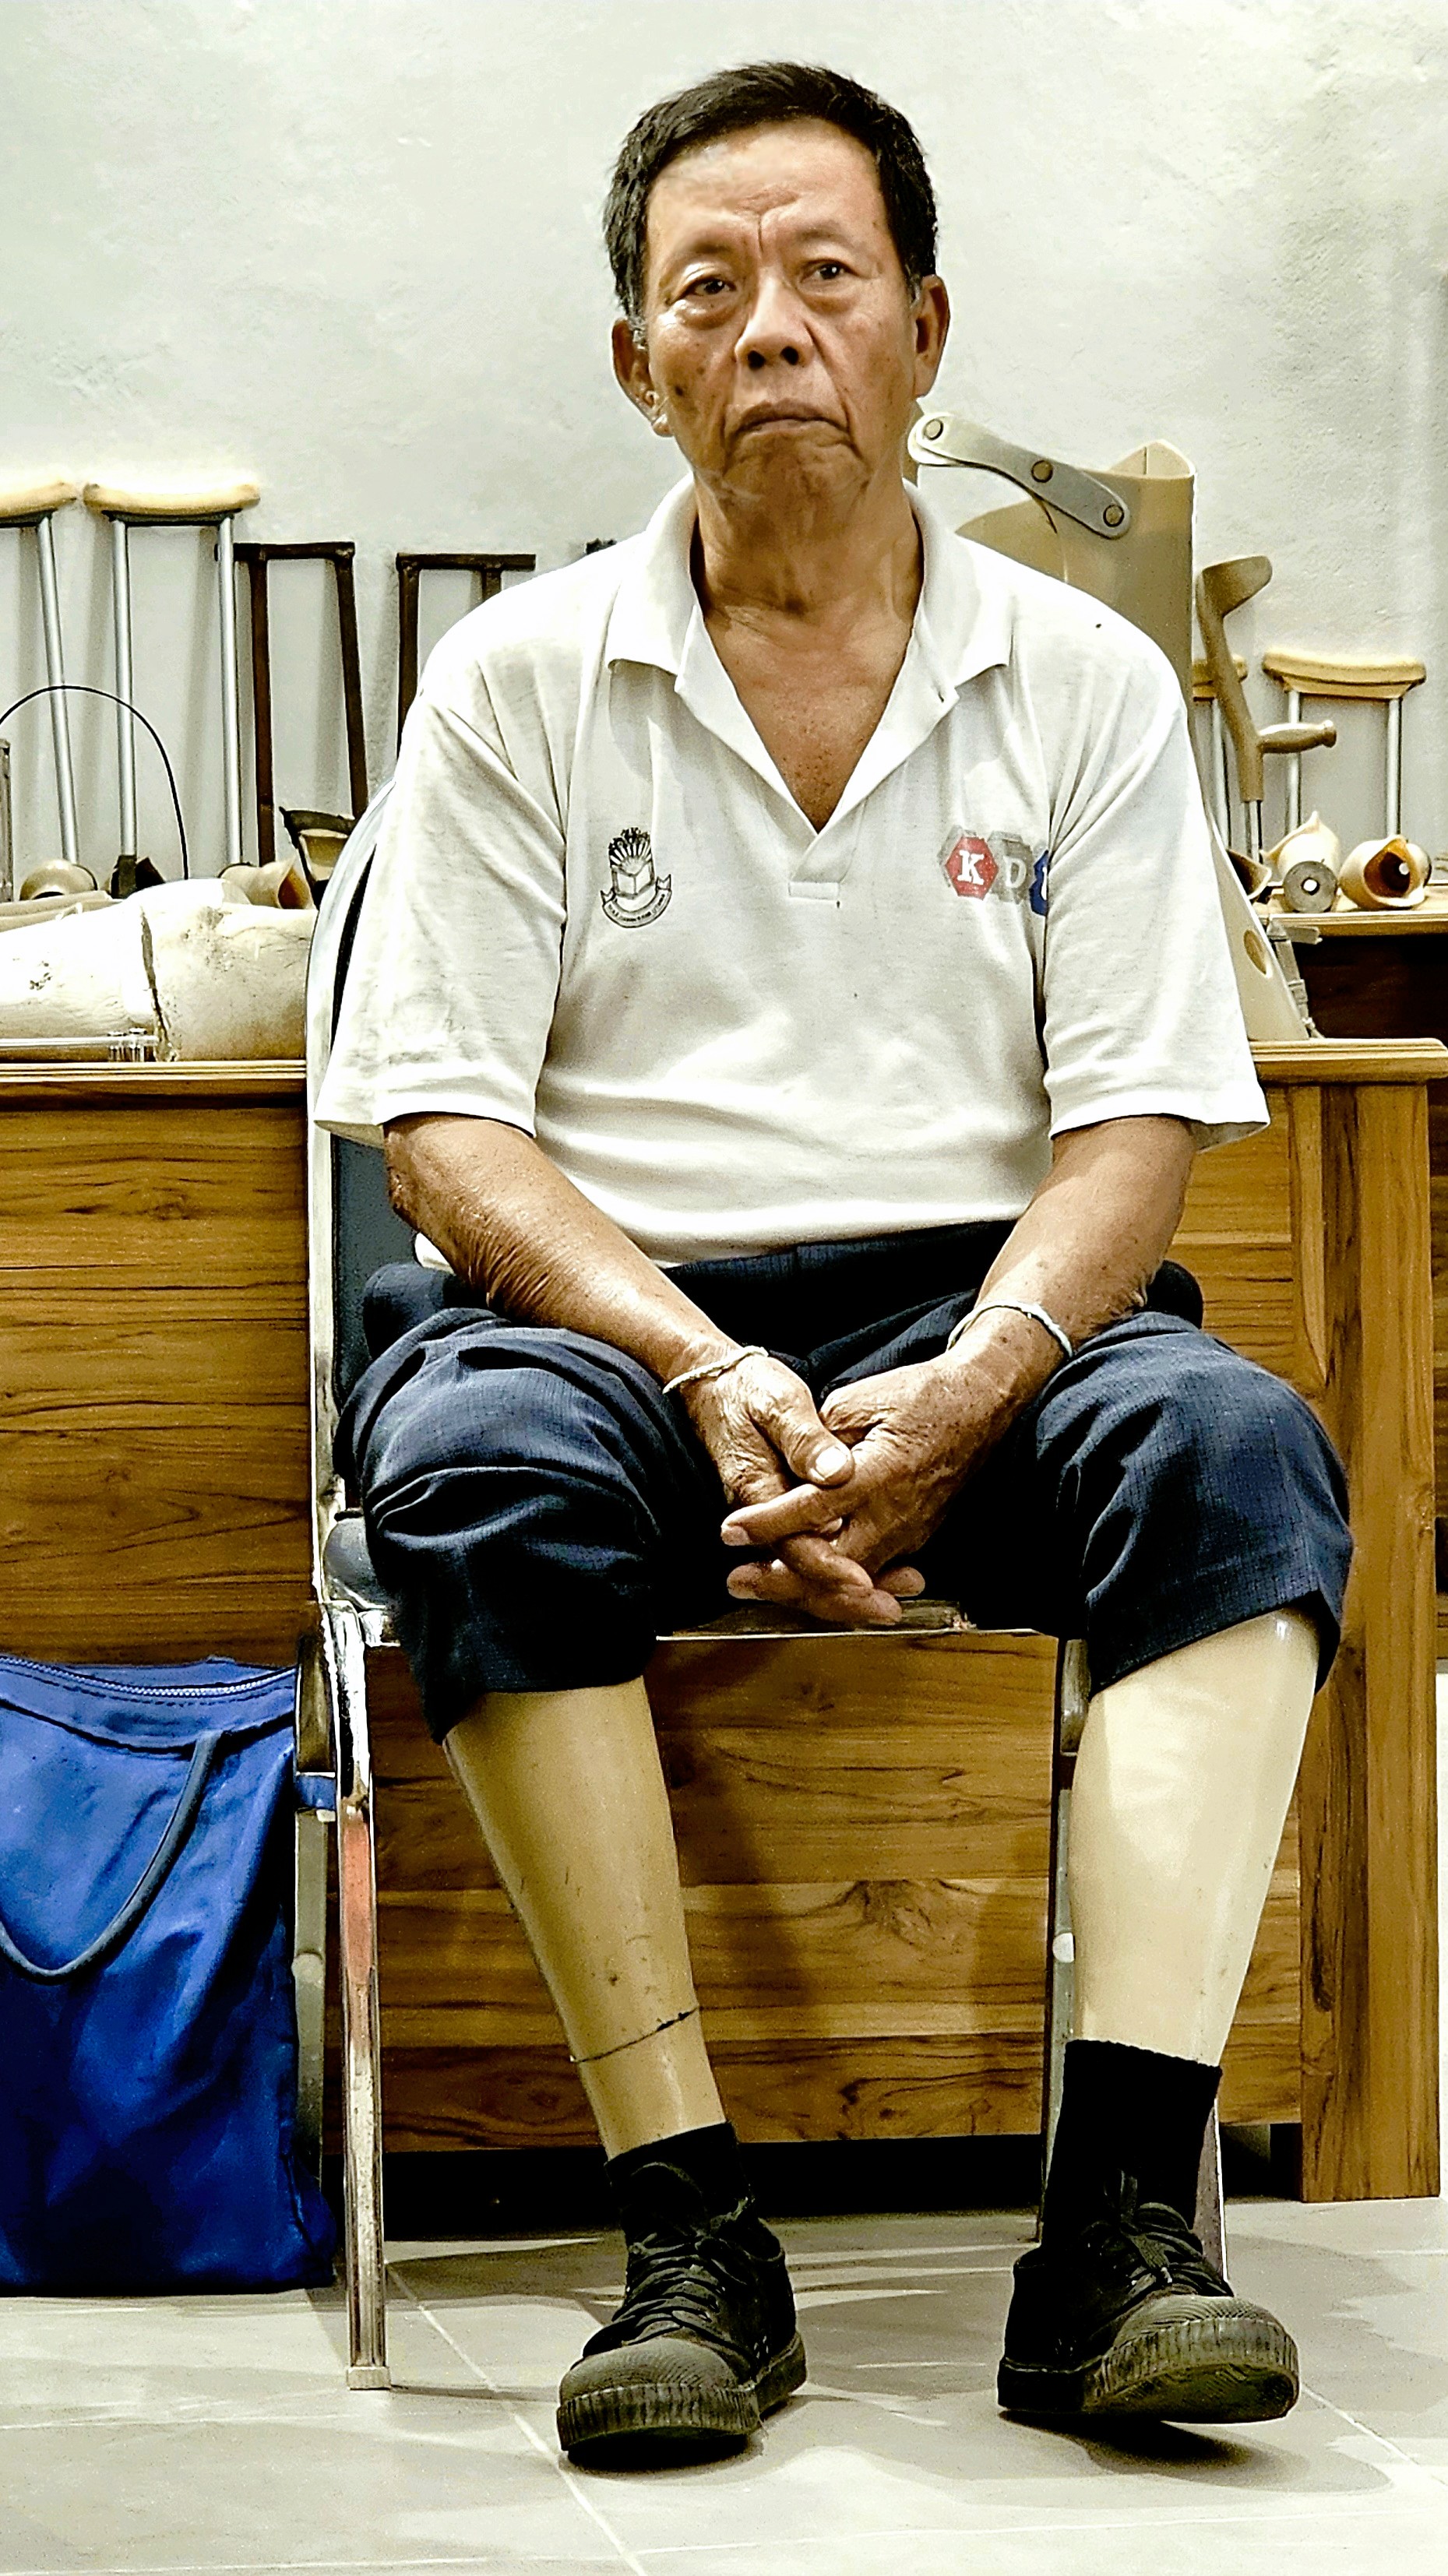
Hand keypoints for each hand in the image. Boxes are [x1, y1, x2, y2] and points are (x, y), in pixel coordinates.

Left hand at [719, 1355, 1006, 1621]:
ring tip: (762, 1587)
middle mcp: (893, 1513)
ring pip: (852, 1578)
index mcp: (875, 1475)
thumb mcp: (859, 1400)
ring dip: (805, 1587)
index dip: (767, 1524)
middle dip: (782, 1580)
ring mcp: (909, 1531)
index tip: (731, 1532)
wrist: (980, 1403)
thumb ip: (820, 1437)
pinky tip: (807, 1585)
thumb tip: (789, 1466)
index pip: (810, 1510)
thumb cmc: (919, 1395)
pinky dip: (837, 1582)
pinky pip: (873, 1571)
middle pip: (831, 1565)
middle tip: (739, 1581)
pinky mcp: (917, 1537)